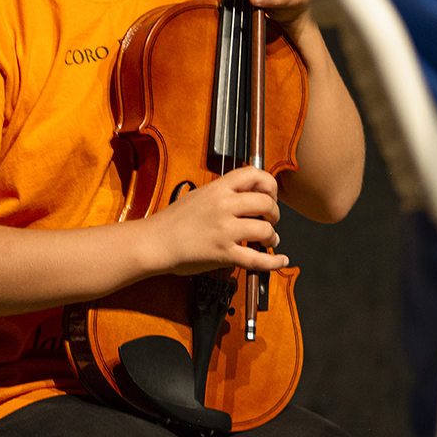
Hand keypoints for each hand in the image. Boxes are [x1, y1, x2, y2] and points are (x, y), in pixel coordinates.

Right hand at [146, 167, 289, 276]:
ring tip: (269, 240)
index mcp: (218, 189)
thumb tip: (248, 195)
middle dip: (275, 213)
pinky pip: (258, 259)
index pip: (255, 174)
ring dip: (273, 236)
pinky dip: (274, 262)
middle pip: (266, 203)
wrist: (155, 242)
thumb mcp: (200, 195)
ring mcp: (225, 230)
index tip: (270, 195)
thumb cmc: (173, 221)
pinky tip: (280, 260)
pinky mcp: (224, 254)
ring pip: (266, 230)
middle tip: (271, 220)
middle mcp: (224, 206)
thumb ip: (223, 193)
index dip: (270, 185)